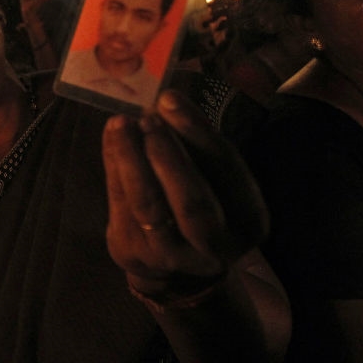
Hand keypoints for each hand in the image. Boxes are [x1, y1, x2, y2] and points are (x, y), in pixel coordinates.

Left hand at [103, 90, 267, 302]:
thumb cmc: (201, 202)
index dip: (198, 133)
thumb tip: (165, 102)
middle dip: (168, 154)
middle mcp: (216, 246)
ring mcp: (172, 255)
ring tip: (121, 124)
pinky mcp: (134, 252)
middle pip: (192, 200)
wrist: (177, 263)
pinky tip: (112, 140)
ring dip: (131, 158)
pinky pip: (121, 205)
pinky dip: (114, 167)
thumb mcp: (216, 179)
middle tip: (147, 117)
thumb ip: (199, 146)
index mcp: (250, 220)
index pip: (228, 171)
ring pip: (149, 205)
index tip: (171, 99)